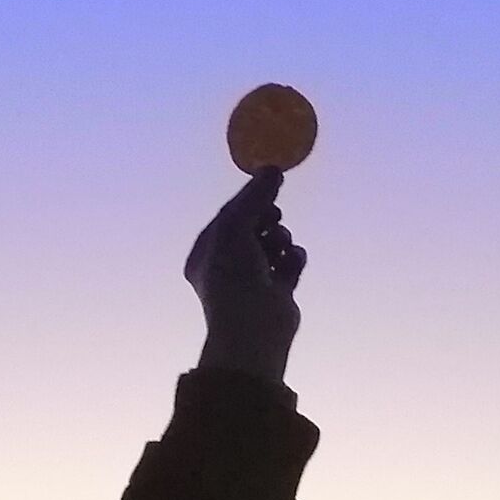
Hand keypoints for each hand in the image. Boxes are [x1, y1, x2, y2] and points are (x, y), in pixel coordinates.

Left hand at [184, 170, 307, 385]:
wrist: (254, 330)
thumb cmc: (234, 278)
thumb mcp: (236, 228)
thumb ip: (254, 197)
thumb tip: (272, 169)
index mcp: (206, 254)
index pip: (228, 216)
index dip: (249, 197)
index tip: (271, 180)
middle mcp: (226, 267)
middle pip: (252, 227)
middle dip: (266, 218)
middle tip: (274, 215)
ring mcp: (253, 281)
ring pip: (273, 243)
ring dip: (281, 238)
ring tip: (280, 244)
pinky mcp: (278, 292)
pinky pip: (290, 262)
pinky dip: (293, 257)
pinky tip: (292, 260)